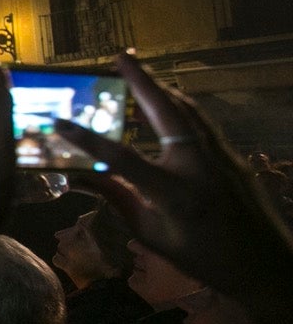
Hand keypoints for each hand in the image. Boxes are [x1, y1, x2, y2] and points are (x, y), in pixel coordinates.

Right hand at [56, 52, 292, 323]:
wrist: (264, 267)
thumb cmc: (202, 258)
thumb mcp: (152, 234)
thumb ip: (119, 199)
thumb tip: (80, 177)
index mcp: (174, 194)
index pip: (122, 158)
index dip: (87, 139)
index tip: (59, 122)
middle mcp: (200, 168)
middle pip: (168, 113)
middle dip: (143, 81)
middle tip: (121, 57)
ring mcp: (222, 159)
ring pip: (190, 112)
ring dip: (163, 89)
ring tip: (139, 73)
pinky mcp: (233, 157)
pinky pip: (203, 124)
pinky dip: (182, 107)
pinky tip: (169, 103)